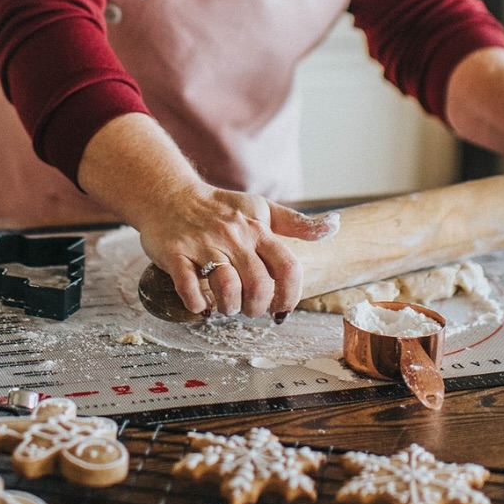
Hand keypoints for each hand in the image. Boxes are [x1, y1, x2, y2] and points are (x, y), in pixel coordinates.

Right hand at [137, 186, 339, 319]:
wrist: (169, 194)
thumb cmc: (218, 207)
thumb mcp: (260, 208)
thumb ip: (296, 223)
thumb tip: (334, 226)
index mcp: (257, 228)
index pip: (287, 267)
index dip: (290, 295)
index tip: (282, 309)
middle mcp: (232, 236)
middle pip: (259, 284)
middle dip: (257, 308)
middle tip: (249, 310)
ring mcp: (202, 245)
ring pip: (226, 287)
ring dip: (229, 308)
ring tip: (226, 307)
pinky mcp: (175, 253)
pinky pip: (188, 286)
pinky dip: (197, 304)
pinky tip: (201, 306)